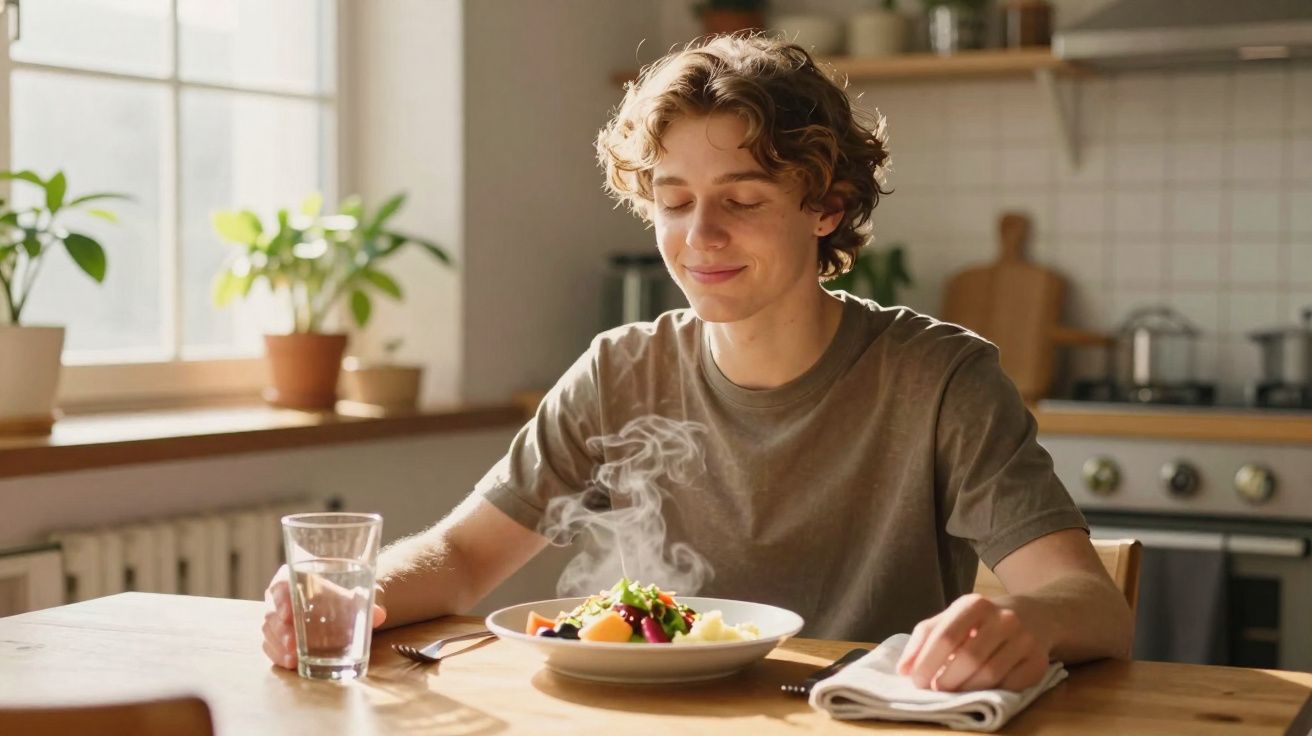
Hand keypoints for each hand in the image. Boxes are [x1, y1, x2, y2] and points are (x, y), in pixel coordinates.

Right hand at [261, 564, 386, 669]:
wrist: (340, 608)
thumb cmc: (340, 598)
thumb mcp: (352, 598)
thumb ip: (364, 604)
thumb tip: (380, 615)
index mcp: (293, 579)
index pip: (280, 585)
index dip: (281, 599)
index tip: (288, 613)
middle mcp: (278, 598)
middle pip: (272, 612)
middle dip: (281, 629)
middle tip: (293, 642)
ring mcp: (274, 619)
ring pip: (269, 631)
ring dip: (280, 645)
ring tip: (293, 657)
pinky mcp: (274, 638)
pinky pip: (270, 646)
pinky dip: (279, 656)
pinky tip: (291, 663)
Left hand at [895, 593, 1049, 691]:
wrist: (1034, 615)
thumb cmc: (982, 620)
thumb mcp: (954, 617)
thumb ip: (925, 637)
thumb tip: (904, 669)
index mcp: (974, 604)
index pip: (945, 636)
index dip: (927, 662)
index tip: (917, 680)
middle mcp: (1003, 618)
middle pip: (968, 658)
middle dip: (946, 680)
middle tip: (935, 689)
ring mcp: (1024, 639)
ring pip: (990, 674)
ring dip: (966, 689)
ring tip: (954, 691)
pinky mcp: (1038, 661)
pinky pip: (1011, 684)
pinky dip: (992, 691)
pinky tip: (981, 689)